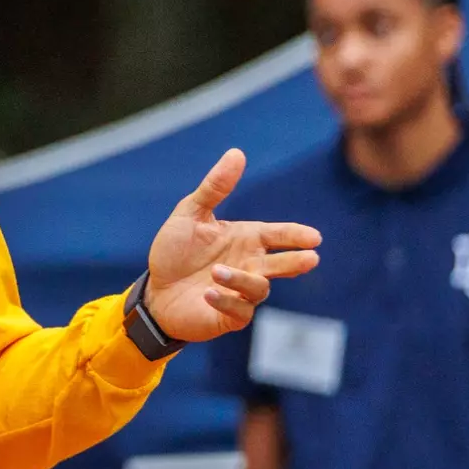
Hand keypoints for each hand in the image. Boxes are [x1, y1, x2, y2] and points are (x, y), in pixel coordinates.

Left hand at [145, 149, 321, 342]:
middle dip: (295, 262)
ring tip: (217, 271)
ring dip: (241, 279)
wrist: (154, 291)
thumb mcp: (190, 214)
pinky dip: (225, 300)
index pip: (277, 235)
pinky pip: (238, 310)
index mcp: (245, 239)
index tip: (313, 237)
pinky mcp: (229, 315)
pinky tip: (209, 293)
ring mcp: (241, 292)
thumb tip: (237, 153)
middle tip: (310, 259)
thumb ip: (214, 188)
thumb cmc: (175, 252)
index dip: (295, 236)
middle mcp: (249, 265)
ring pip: (258, 287)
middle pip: (279, 264)